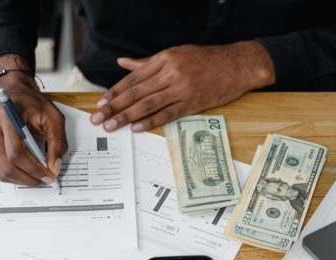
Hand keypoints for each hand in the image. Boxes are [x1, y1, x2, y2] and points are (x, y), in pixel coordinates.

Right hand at [0, 54, 67, 185]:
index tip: (49, 176)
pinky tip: (25, 170)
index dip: (34, 169)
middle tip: (44, 180)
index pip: (16, 152)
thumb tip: (54, 168)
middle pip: (6, 166)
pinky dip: (13, 173)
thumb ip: (58, 143)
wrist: (10, 91)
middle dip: (28, 178)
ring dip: (21, 179)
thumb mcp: (53, 117)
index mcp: (7, 115)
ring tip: (36, 177)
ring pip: (0, 170)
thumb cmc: (31, 103)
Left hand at [90, 42, 274, 132]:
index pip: (133, 78)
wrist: (237, 65)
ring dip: (127, 116)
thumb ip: (147, 62)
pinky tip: (137, 128)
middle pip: (136, 92)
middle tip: (98, 118)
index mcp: (164, 58)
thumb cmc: (206, 59)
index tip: (101, 103)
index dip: (115, 92)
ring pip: (148, 104)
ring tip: (111, 126)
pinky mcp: (193, 103)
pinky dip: (151, 122)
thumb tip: (123, 62)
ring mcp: (182, 88)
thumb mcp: (175, 54)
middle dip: (114, 106)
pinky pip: (168, 114)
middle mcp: (171, 72)